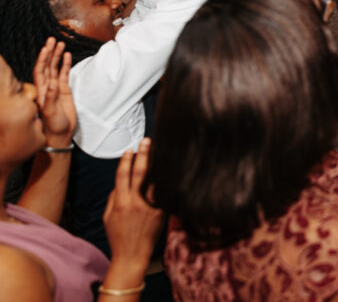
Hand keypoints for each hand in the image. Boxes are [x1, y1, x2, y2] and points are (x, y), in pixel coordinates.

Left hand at [32, 37, 74, 147]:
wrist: (61, 133)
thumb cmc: (52, 125)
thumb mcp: (50, 112)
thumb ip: (50, 98)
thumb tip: (52, 84)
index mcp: (40, 91)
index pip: (40, 71)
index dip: (42, 59)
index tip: (46, 48)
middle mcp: (46, 87)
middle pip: (47, 66)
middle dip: (49, 53)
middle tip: (53, 40)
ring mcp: (55, 87)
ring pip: (55, 68)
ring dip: (57, 56)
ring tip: (61, 44)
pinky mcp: (64, 90)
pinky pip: (64, 74)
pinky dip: (65, 65)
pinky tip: (67, 56)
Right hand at [103, 139, 163, 270]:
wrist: (132, 255)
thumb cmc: (118, 236)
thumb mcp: (108, 217)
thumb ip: (113, 198)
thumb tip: (119, 182)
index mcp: (121, 202)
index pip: (122, 175)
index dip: (125, 160)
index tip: (129, 150)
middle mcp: (135, 202)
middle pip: (140, 172)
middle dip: (143, 154)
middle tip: (147, 141)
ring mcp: (150, 207)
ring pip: (155, 180)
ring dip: (157, 163)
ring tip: (161, 150)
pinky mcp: (161, 212)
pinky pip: (164, 192)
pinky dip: (167, 180)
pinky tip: (170, 169)